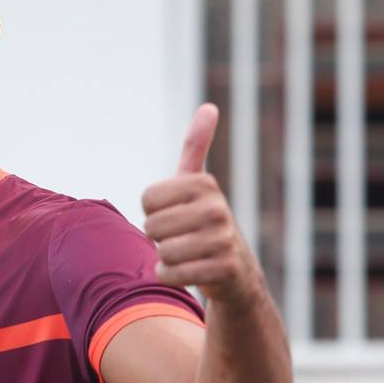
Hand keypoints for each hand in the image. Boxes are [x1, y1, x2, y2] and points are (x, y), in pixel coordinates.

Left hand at [141, 103, 264, 305]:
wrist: (235, 272)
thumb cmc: (204, 222)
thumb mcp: (197, 183)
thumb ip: (196, 145)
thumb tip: (209, 107)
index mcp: (205, 184)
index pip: (147, 200)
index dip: (153, 212)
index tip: (175, 214)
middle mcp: (217, 208)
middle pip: (152, 226)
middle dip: (159, 237)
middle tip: (181, 238)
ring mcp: (223, 239)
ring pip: (162, 251)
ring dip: (166, 257)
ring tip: (186, 254)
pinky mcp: (224, 269)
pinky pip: (171, 273)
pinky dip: (170, 275)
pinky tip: (187, 271)